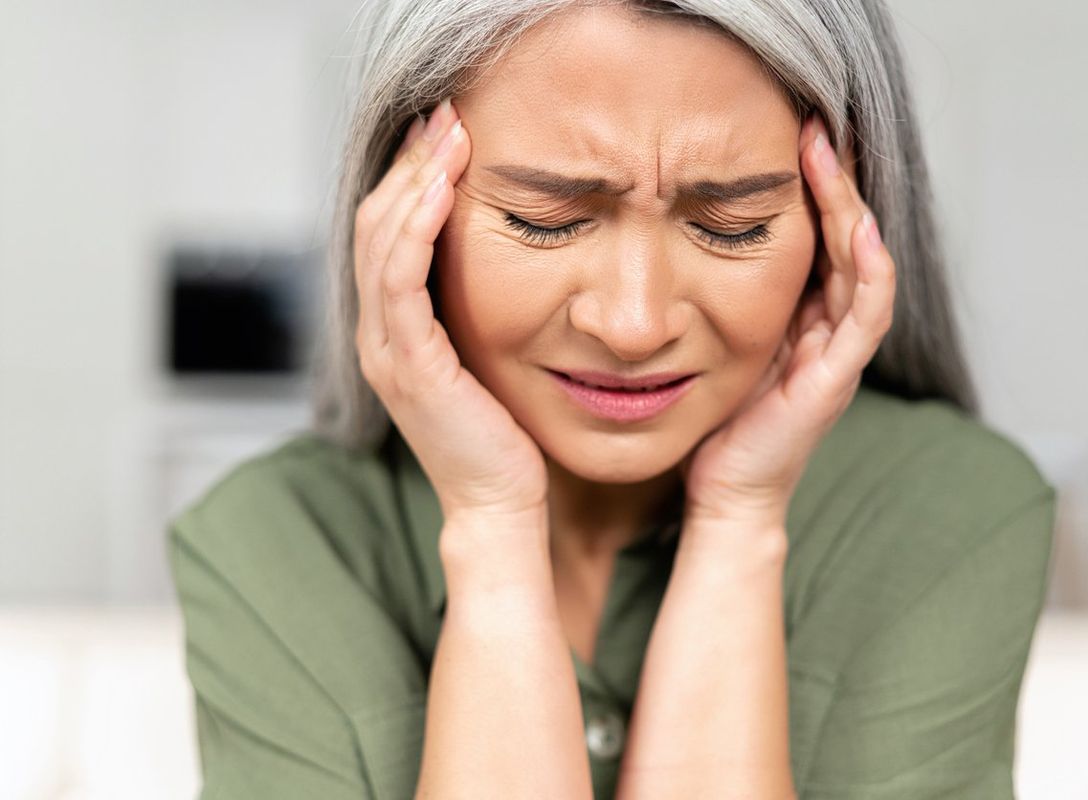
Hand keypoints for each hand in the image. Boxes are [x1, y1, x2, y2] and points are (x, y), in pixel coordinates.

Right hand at [354, 99, 548, 530]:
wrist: (500, 503)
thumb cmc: (504, 435)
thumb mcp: (486, 357)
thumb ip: (474, 312)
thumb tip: (502, 258)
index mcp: (394, 331)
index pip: (385, 234)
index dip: (408, 178)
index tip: (445, 133)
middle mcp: (378, 335)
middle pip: (373, 225)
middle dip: (409, 164)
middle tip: (445, 114)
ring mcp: (386, 350)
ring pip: (379, 242)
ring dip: (412, 181)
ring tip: (447, 135)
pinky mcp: (410, 365)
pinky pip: (400, 281)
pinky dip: (416, 228)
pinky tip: (442, 189)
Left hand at [678, 114, 896, 529]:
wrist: (725, 490)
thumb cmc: (717, 419)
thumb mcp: (717, 342)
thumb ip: (720, 298)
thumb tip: (678, 240)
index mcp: (802, 317)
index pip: (820, 237)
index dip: (814, 186)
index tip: (793, 135)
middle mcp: (827, 328)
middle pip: (847, 240)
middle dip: (835, 182)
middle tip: (816, 127)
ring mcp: (836, 354)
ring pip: (863, 267)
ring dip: (852, 209)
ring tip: (832, 157)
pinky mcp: (834, 382)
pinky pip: (865, 319)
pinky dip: (869, 273)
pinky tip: (860, 233)